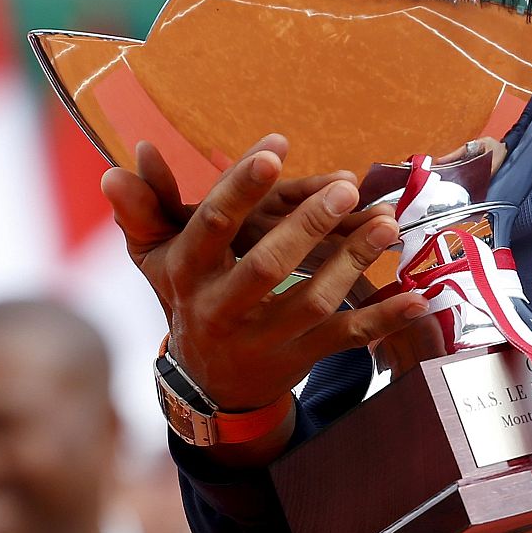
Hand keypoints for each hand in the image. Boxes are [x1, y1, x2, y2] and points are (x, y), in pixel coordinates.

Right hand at [102, 133, 429, 460]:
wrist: (209, 385)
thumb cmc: (187, 298)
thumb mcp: (155, 258)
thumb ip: (141, 210)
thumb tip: (114, 169)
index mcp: (188, 275)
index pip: (212, 225)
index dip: (243, 185)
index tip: (276, 147)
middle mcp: (223, 310)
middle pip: (267, 266)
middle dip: (308, 225)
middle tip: (346, 187)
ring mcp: (265, 339)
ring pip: (313, 300)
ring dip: (354, 261)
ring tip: (386, 222)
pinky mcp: (302, 357)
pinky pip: (347, 338)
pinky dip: (385, 319)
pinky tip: (417, 296)